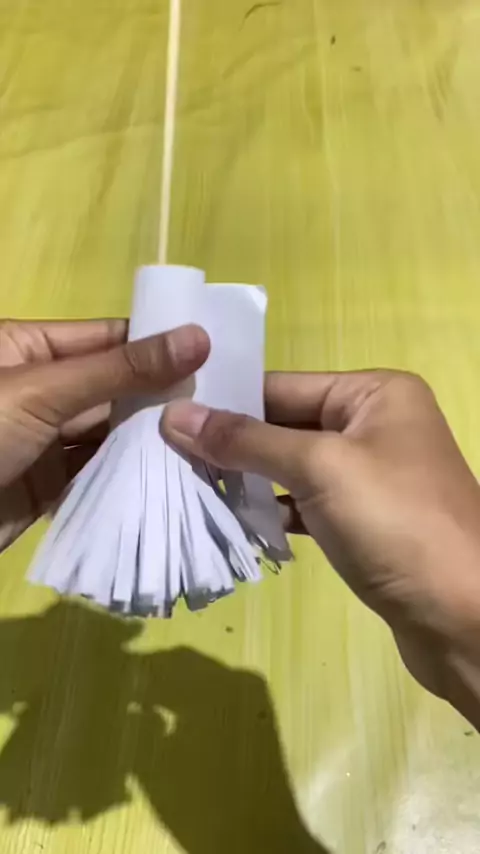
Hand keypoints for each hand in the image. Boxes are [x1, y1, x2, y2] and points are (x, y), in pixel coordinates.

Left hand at [0, 319, 208, 550]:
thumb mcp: (43, 392)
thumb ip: (119, 370)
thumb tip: (197, 338)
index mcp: (27, 348)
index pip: (106, 338)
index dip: (158, 342)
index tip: (216, 351)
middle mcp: (40, 389)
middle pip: (112, 386)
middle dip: (161, 396)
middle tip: (226, 402)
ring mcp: (44, 440)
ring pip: (109, 433)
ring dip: (151, 439)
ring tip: (210, 440)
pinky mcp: (49, 485)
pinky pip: (98, 473)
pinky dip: (131, 476)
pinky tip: (175, 475)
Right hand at [162, 372, 479, 724]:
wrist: (463, 618)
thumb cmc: (395, 524)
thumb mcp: (318, 468)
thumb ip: (246, 441)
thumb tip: (176, 415)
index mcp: (375, 394)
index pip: (283, 386)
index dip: (226, 399)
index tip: (164, 411)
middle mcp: (374, 426)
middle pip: (285, 425)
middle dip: (231, 443)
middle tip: (163, 452)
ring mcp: (370, 477)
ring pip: (291, 468)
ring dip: (246, 479)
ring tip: (184, 484)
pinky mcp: (364, 522)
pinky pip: (305, 505)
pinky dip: (272, 511)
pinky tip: (231, 520)